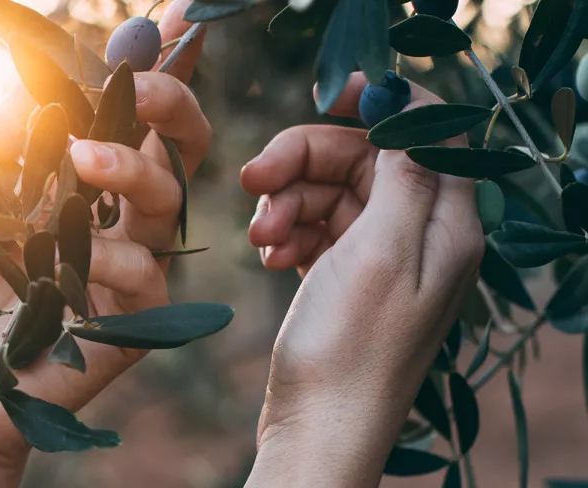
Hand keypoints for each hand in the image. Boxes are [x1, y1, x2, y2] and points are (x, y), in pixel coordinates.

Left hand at [0, 2, 208, 485]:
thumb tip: (22, 76)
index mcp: (82, 182)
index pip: (132, 116)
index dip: (160, 66)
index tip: (181, 14)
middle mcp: (116, 216)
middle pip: (177, 146)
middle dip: (170, 102)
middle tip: (139, 83)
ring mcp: (130, 266)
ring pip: (170, 199)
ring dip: (132, 167)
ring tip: (83, 157)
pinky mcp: (134, 319)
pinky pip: (146, 272)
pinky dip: (108, 255)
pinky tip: (69, 260)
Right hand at [240, 73, 484, 486]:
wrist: (318, 428)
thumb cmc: (353, 349)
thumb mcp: (384, 250)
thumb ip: (405, 174)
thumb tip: (414, 107)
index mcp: (447, 224)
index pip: (427, 135)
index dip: (384, 105)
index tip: (328, 95)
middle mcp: (418, 236)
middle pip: (364, 161)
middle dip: (305, 162)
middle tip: (252, 179)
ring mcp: (378, 259)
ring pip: (330, 193)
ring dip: (287, 204)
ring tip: (261, 240)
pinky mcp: (342, 279)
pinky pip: (314, 229)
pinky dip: (287, 233)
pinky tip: (270, 258)